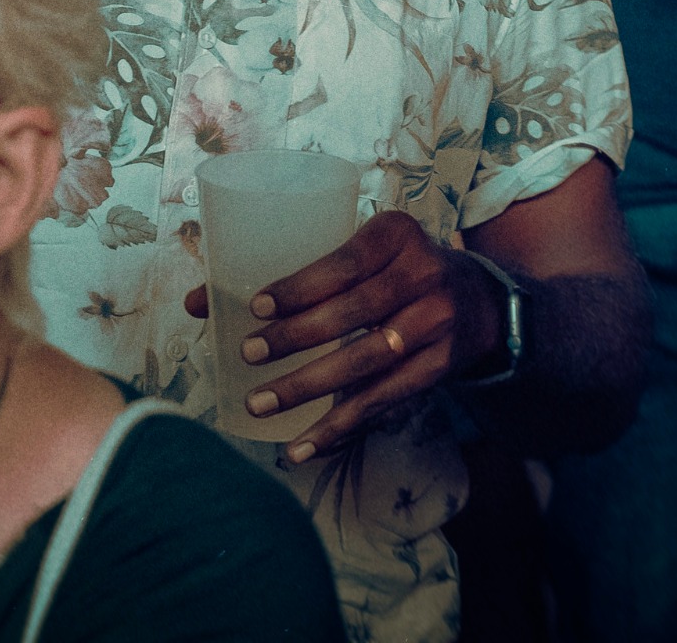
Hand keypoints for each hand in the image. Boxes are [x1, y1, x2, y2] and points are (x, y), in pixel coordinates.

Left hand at [184, 211, 504, 462]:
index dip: (301, 286)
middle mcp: (424, 272)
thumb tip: (197, 300)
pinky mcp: (442, 368)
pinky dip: (341, 427)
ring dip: (310, 388)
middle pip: (355, 311)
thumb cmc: (392, 268)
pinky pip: (384, 401)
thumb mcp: (360, 248)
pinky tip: (303, 445)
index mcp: (395, 233)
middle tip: (249, 354)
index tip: (256, 306)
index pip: (344, 261)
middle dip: (298, 336)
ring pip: (367, 362)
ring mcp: (437, 323)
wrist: (479, 300)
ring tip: (260, 403)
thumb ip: (291, 269)